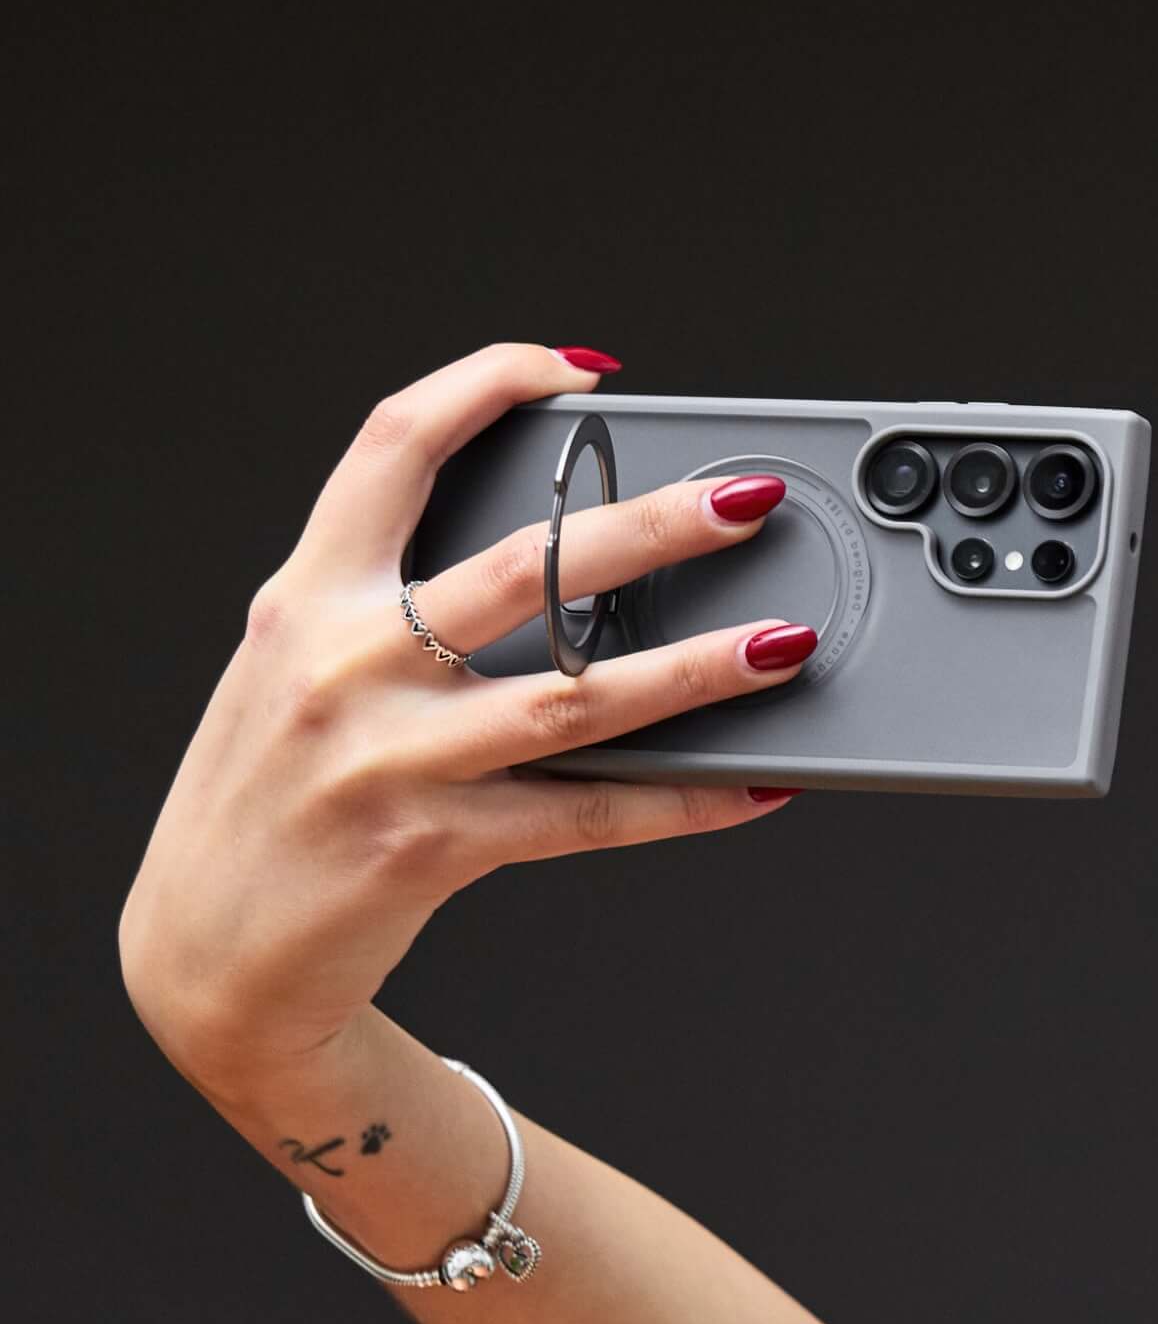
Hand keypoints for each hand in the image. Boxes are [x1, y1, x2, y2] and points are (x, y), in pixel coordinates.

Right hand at [119, 341, 813, 1092]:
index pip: (393, 446)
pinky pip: (588, 816)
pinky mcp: (435, 846)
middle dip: (650, 525)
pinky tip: (753, 789)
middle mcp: (344, 661)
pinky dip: (682, 804)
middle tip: (744, 498)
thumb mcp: (296, 670)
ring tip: (782, 644)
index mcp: (307, 594)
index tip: (577, 373)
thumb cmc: (273, 796)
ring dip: (696, 670)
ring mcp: (391, 756)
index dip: (485, 386)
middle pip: (521, 565)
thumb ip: (388, 608)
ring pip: (576, 698)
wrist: (208, 950)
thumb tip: (549, 569)